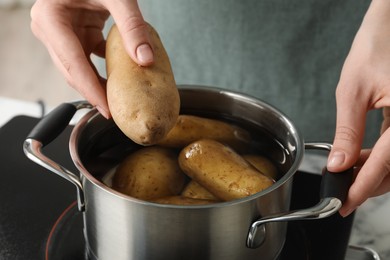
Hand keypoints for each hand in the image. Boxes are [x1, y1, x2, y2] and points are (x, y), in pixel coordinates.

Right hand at [30, 0, 153, 117]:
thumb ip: (132, 26)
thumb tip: (146, 59)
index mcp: (51, 19)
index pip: (73, 64)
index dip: (91, 90)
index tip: (107, 110)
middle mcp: (49, 28)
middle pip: (72, 70)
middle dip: (94, 92)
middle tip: (114, 112)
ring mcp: (59, 32)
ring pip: (78, 67)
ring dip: (98, 82)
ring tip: (117, 100)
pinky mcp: (72, 32)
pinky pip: (87, 57)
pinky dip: (102, 67)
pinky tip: (118, 76)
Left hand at [328, 0, 389, 216]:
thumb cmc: (377, 46)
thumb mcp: (353, 91)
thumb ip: (348, 132)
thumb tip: (339, 163)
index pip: (385, 163)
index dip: (363, 187)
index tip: (345, 203)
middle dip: (371, 183)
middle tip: (344, 189)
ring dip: (377, 171)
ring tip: (350, 170)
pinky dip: (385, 157)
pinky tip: (365, 156)